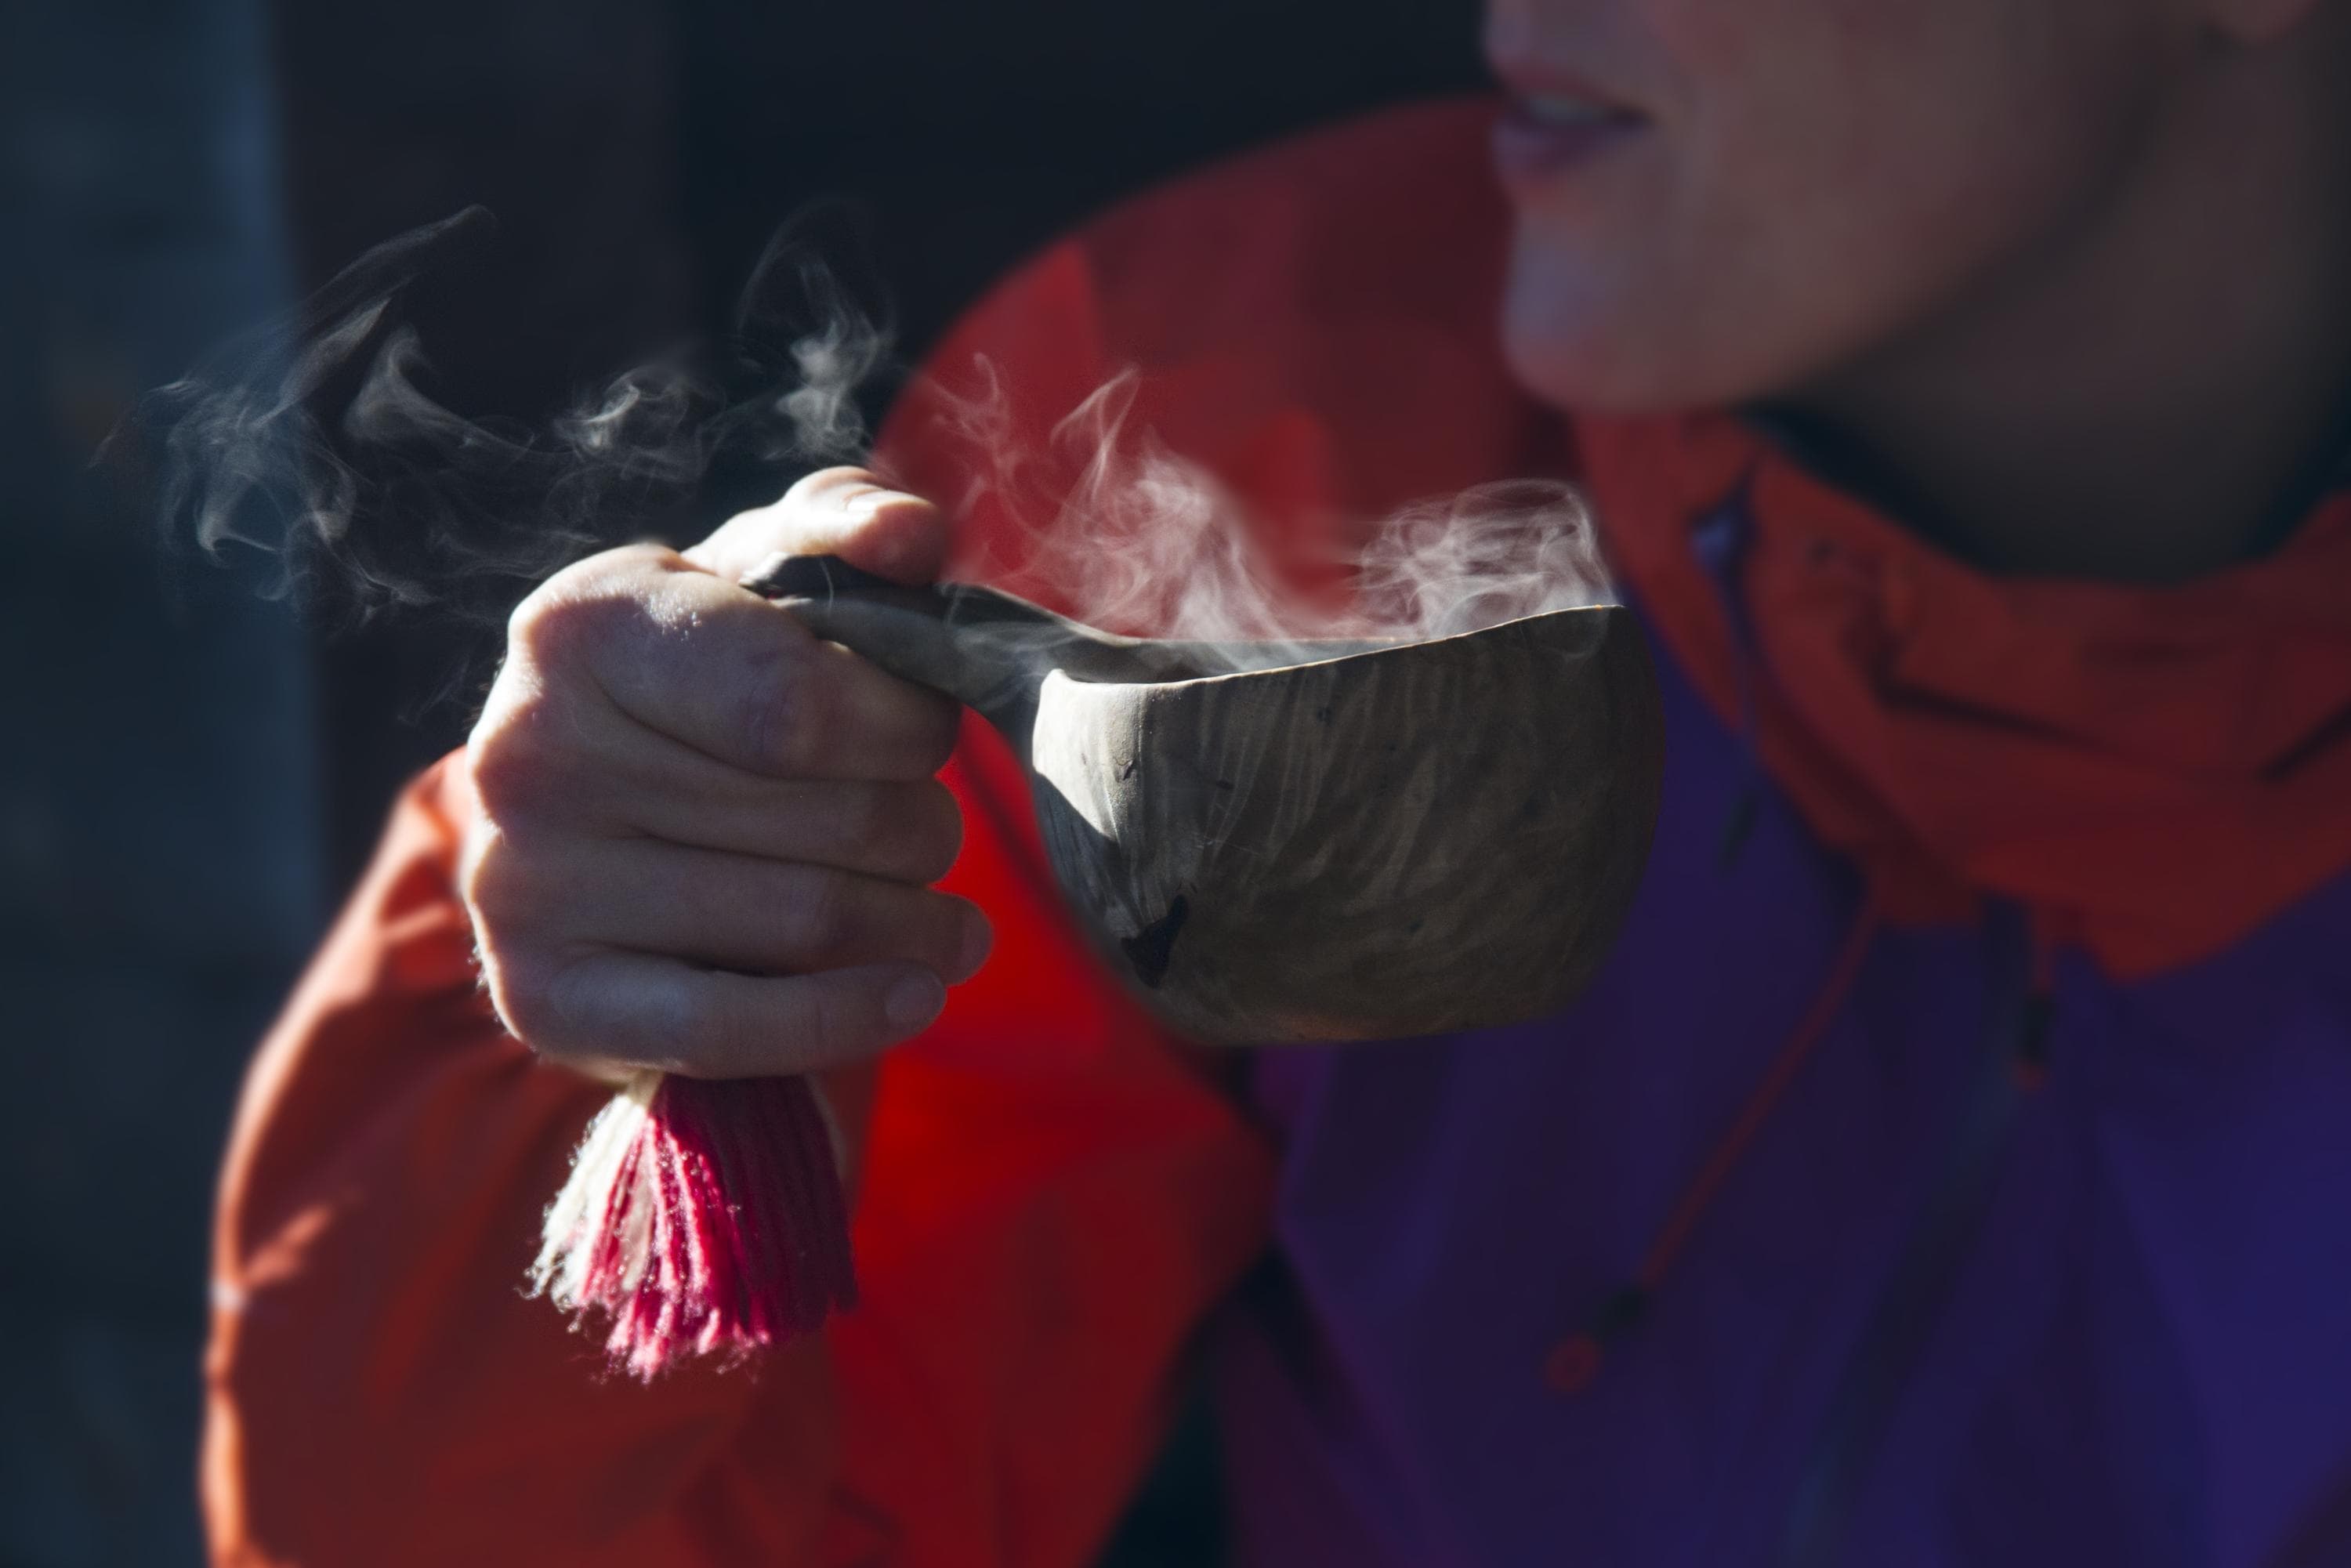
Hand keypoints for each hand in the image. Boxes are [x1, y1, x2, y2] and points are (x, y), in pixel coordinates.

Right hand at [460, 467, 990, 1079]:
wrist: (585, 819)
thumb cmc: (705, 677)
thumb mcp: (763, 579)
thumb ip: (843, 530)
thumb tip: (909, 533)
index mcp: (583, 623)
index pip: (799, 702)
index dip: (903, 726)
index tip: (925, 732)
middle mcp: (529, 749)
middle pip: (823, 816)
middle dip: (918, 826)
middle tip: (929, 829)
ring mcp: (524, 884)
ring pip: (806, 918)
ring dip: (914, 923)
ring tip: (943, 916)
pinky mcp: (543, 1000)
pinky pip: (732, 1029)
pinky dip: (850, 1017)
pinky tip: (915, 991)